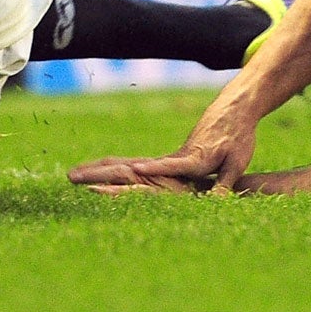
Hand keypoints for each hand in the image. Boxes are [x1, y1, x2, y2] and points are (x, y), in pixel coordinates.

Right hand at [69, 97, 260, 196]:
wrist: (233, 109)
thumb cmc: (238, 135)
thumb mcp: (237, 160)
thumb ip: (226, 183)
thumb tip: (219, 202)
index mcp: (191, 159)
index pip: (167, 166)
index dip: (150, 169)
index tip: (131, 169)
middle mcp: (173, 158)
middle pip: (133, 165)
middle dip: (103, 172)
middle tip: (73, 176)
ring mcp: (167, 158)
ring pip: (127, 164)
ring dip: (100, 169)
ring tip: (72, 174)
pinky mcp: (167, 159)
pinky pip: (134, 164)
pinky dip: (113, 167)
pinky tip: (97, 171)